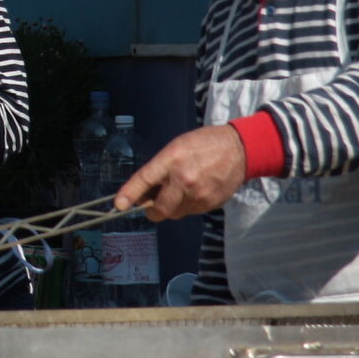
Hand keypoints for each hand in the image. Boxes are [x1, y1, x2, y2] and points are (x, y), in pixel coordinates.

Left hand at [115, 125, 249, 220]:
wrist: (239, 149)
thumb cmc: (203, 144)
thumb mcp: (176, 147)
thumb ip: (159, 169)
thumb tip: (143, 191)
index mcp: (172, 160)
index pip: (144, 180)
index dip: (130, 194)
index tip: (119, 205)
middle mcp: (184, 179)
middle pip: (159, 209)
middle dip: (152, 210)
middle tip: (151, 204)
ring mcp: (199, 194)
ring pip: (174, 213)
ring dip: (171, 207)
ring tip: (179, 190)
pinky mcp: (210, 204)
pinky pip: (190, 212)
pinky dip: (187, 205)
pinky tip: (195, 190)